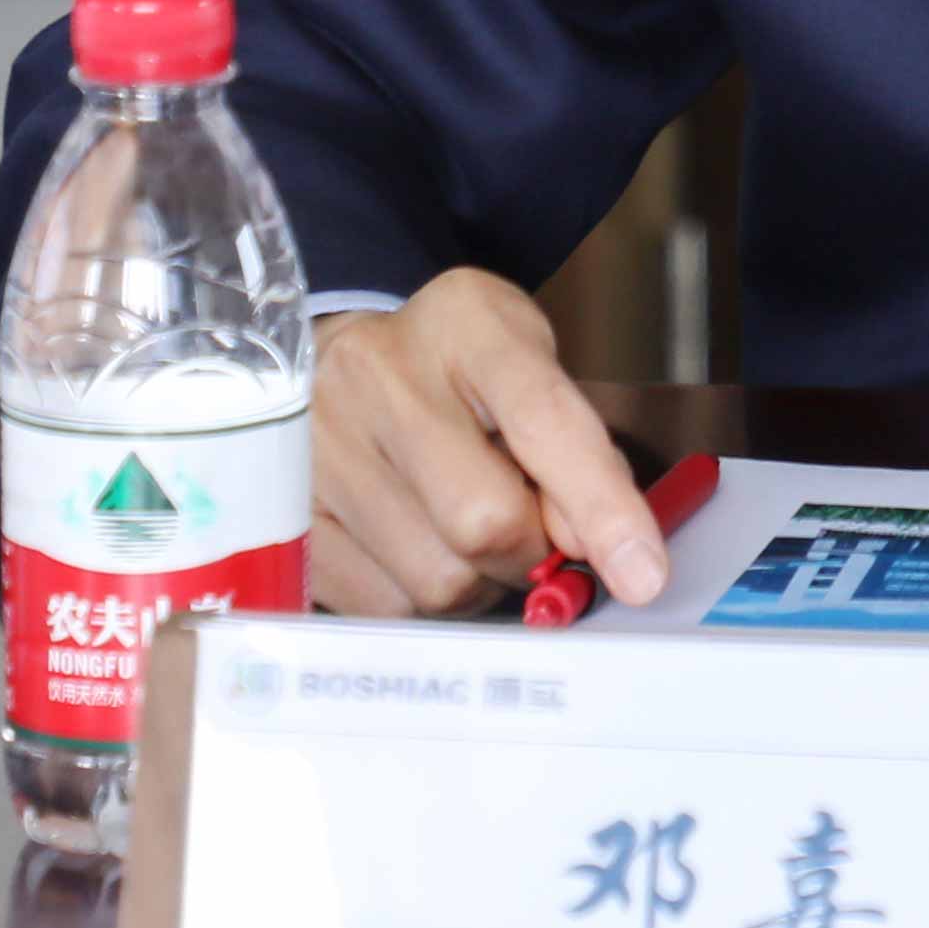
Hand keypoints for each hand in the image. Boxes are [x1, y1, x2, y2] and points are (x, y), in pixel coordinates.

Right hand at [308, 268, 662, 617]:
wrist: (341, 354)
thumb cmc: (456, 371)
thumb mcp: (530, 371)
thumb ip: (575, 451)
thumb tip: (597, 552)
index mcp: (463, 320)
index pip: (545, 418)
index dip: (601, 503)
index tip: (643, 573)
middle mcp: (375, 372)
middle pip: (483, 520)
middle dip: (529, 553)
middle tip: (528, 533)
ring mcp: (316, 444)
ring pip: (435, 579)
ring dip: (475, 582)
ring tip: (462, 530)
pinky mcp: (285, 513)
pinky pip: (382, 606)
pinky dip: (420, 597)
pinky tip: (416, 547)